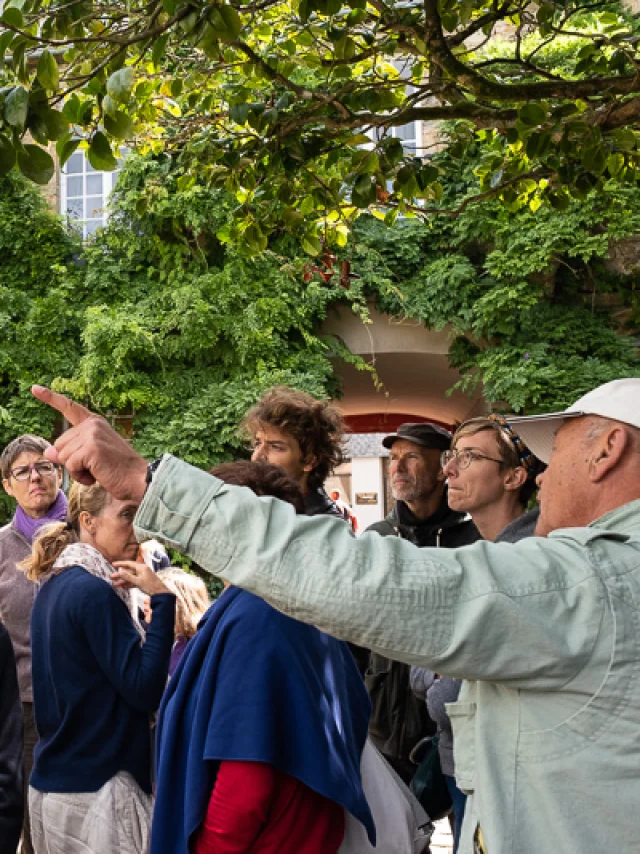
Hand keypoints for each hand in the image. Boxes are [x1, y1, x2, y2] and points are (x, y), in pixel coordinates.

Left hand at [31, 386, 148, 501]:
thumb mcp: (89, 457)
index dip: (50, 398)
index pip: (69, 408)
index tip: (34, 388)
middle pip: (59, 444)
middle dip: (71, 460)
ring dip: (76, 470)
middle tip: (95, 465)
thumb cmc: (116, 470)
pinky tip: (97, 475)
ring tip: (97, 470)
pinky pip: (70, 465)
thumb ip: (70, 450)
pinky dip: (80, 476)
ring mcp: (92, 434)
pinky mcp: (91, 448)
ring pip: (63, 456)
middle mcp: (92, 424)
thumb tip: (48, 452)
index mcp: (94, 422)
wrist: (138, 479)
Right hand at [112, 561, 170, 596]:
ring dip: (123, 581)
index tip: (113, 564)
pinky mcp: (143, 582)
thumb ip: (128, 577)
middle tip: (111, 577)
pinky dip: (128, 584)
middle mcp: (142, 570)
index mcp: (142, 568)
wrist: (160, 593)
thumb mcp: (138, 581)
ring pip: (130, 577)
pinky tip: (122, 587)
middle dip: (120, 575)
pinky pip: (134, 582)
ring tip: (114, 584)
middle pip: (129, 571)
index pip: (129, 564)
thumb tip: (120, 572)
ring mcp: (142, 576)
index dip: (120, 564)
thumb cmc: (151, 586)